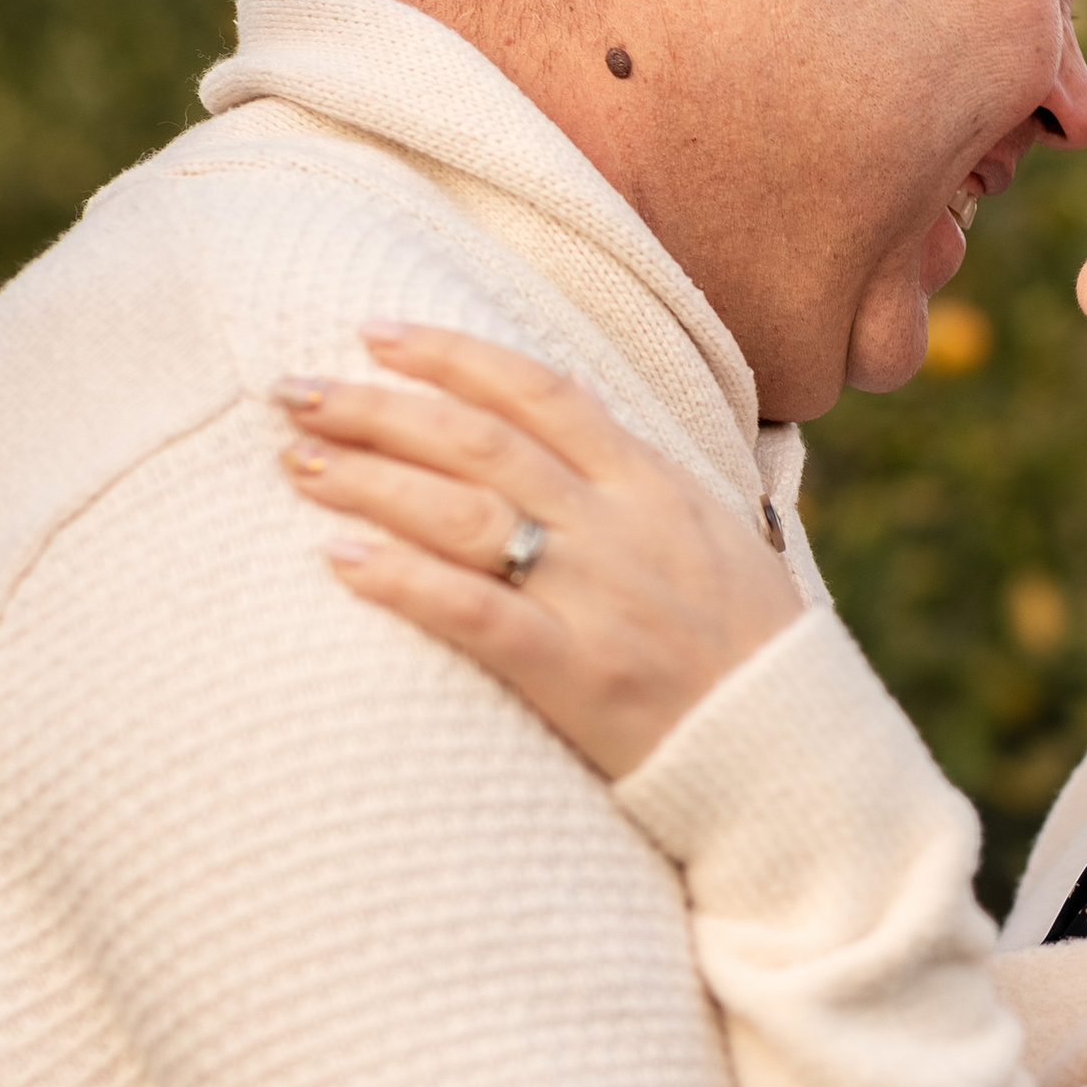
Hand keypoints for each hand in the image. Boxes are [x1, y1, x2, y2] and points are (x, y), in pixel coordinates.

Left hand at [276, 322, 802, 778]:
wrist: (793, 754)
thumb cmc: (749, 649)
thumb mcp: (714, 537)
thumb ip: (643, 485)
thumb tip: (574, 435)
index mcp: (653, 483)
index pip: (540, 389)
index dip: (451, 354)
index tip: (375, 333)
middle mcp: (620, 526)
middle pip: (479, 440)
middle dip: (377, 408)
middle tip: (293, 392)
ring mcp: (598, 598)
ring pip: (463, 514)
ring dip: (370, 481)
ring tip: (298, 463)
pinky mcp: (578, 675)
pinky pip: (474, 614)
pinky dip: (402, 582)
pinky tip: (339, 562)